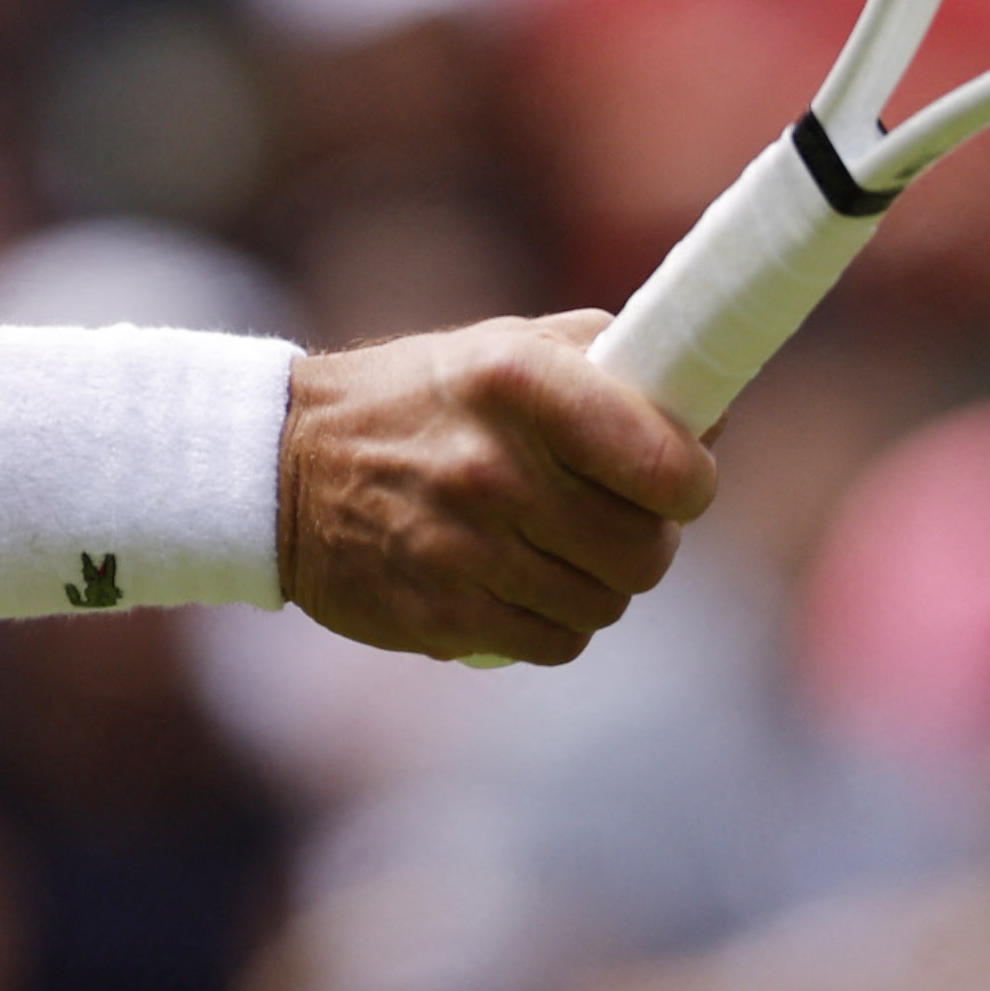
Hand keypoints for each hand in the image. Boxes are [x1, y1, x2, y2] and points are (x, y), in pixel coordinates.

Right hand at [277, 312, 715, 664]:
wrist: (280, 469)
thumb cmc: (415, 401)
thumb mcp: (501, 347)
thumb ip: (606, 363)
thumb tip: (709, 409)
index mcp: (519, 382)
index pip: (667, 466)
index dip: (690, 481)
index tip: (678, 479)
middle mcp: (493, 467)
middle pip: (645, 550)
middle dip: (646, 540)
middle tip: (617, 520)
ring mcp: (465, 549)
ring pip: (604, 604)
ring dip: (596, 584)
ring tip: (557, 549)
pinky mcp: (441, 615)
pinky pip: (553, 643)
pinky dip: (552, 622)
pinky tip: (518, 584)